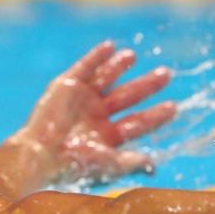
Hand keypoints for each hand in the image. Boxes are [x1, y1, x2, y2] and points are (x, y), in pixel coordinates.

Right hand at [7, 41, 175, 183]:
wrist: (41, 155)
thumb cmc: (74, 165)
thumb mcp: (109, 165)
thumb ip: (133, 162)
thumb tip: (155, 166)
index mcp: (107, 137)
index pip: (137, 122)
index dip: (155, 115)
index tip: (173, 107)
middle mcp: (95, 117)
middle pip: (128, 97)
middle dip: (147, 86)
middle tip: (167, 74)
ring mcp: (81, 100)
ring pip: (106, 79)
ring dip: (120, 66)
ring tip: (133, 55)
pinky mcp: (65, 87)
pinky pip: (84, 67)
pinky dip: (96, 56)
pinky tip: (110, 46)